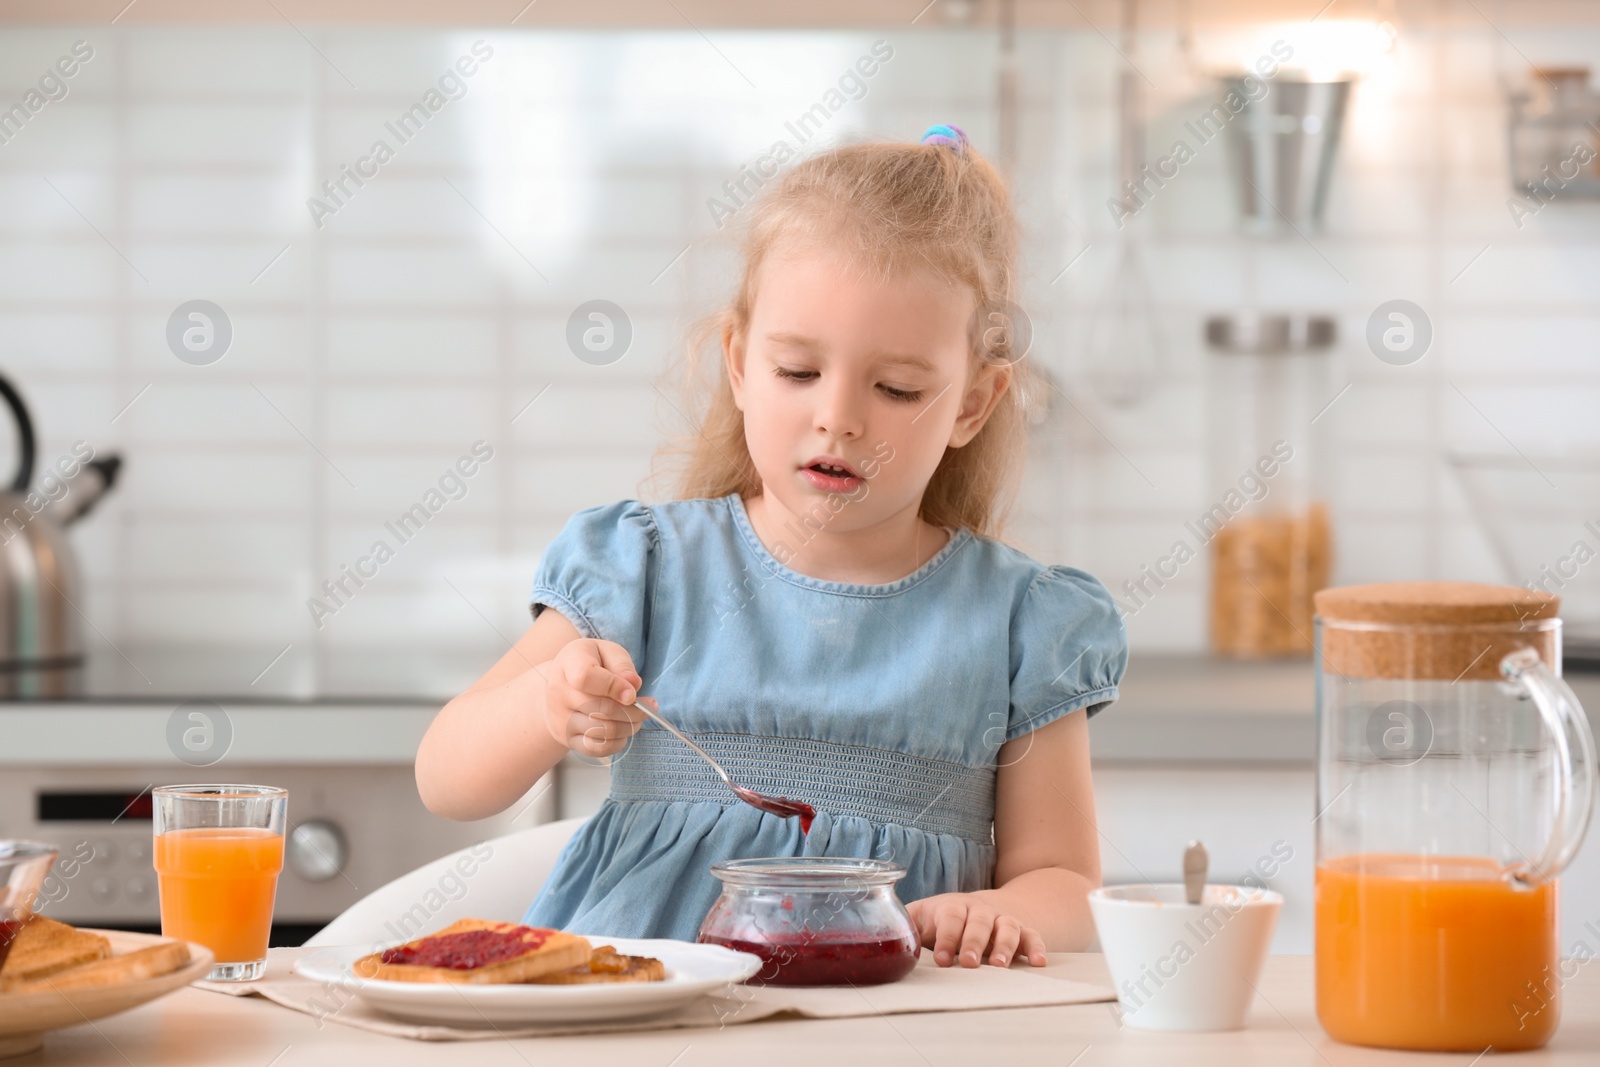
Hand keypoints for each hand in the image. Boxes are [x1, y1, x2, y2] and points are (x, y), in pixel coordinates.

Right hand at [542, 638, 653, 756]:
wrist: (563, 683)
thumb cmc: (591, 663)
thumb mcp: (607, 651)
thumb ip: (621, 663)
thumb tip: (633, 684)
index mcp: (569, 663)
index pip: (585, 677)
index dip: (613, 686)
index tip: (633, 693)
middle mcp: (559, 692)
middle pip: (600, 709)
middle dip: (633, 711)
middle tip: (649, 706)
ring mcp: (561, 718)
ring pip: (602, 731)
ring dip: (629, 726)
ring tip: (638, 717)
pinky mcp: (567, 738)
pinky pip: (596, 749)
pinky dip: (617, 742)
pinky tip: (625, 730)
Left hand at [905, 893, 1047, 968]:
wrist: (979, 907)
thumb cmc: (942, 919)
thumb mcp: (920, 918)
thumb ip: (904, 926)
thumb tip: (880, 939)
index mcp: (952, 907)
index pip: (950, 916)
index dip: (946, 936)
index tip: (940, 959)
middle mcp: (980, 911)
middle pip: (979, 922)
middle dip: (974, 943)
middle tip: (968, 964)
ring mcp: (1002, 920)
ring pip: (1008, 928)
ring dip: (1005, 946)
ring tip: (999, 966)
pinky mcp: (1022, 931)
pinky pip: (1032, 936)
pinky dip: (1037, 947)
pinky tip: (1038, 963)